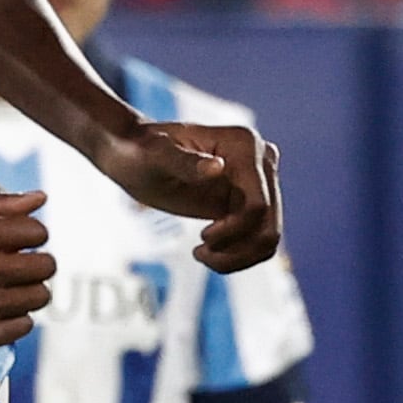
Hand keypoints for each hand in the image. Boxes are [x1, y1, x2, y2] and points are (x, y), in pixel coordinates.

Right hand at [0, 189, 54, 361]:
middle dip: (34, 262)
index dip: (32, 234)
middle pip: (45, 265)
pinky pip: (24, 326)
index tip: (19, 241)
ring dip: (26, 290)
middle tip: (14, 265)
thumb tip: (39, 198)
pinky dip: (14, 318)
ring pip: (39, 296)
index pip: (36, 231)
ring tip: (5, 288)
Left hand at [98, 120, 279, 271]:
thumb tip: (217, 168)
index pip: (258, 205)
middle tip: (200, 252)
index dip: (233, 231)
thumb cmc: (138, 151)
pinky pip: (258, 237)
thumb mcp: (154, 157)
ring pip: (270, 236)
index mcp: (244, 145)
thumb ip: (183, 162)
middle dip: (237, 249)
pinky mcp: (248, 200)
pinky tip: (207, 252)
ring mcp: (258, 181)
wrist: (133, 155)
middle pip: (270, 225)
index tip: (201, 237)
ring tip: (201, 254)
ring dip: (239, 257)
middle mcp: (261, 160)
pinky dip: (239, 255)